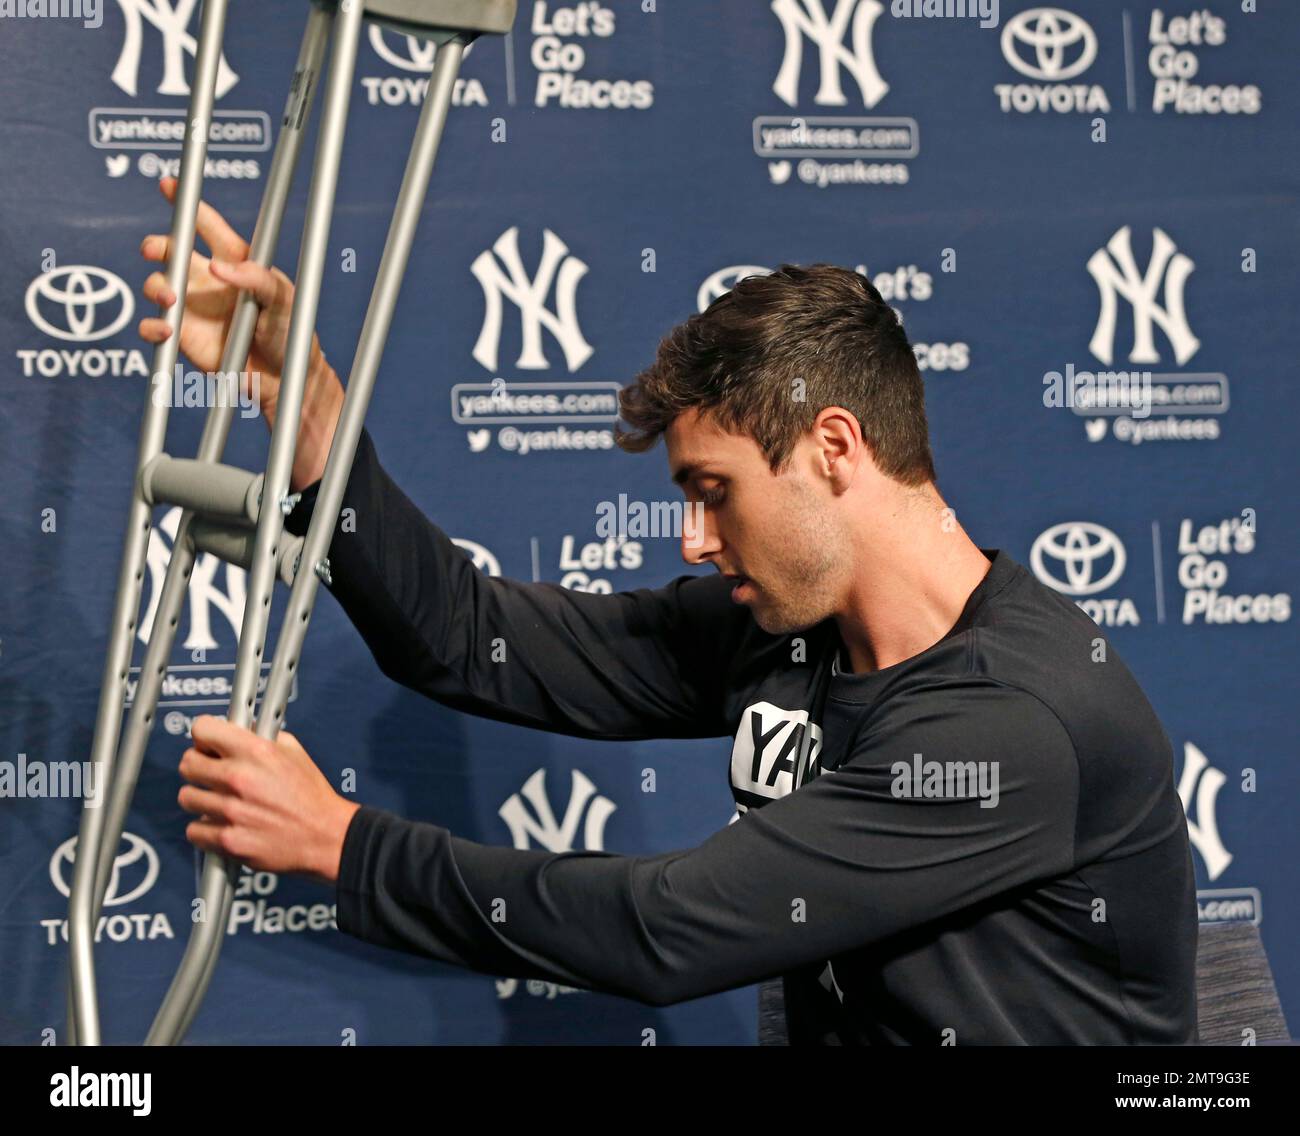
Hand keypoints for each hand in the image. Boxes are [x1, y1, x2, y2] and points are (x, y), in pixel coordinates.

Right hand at [137, 177, 343, 489]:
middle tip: (157, 249)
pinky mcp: (183, 336)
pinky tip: (166, 329)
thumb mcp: (284, 299)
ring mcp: (192, 307)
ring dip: (156, 287)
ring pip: (156, 284)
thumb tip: (220, 267)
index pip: (205, 225)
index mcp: (233, 261)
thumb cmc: (289, 332)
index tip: (169, 185)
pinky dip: (152, 326)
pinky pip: (154, 326)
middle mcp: (206, 280)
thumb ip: (257, 278)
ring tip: (172, 299)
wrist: (284, 377)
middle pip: (169, 250)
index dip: (186, 203)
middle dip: (157, 244)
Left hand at [178, 714, 359, 884]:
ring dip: (201, 800)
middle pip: (187, 764)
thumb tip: (236, 730)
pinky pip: (194, 830)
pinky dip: (205, 829)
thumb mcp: (293, 751)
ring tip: (220, 802)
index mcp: (256, 752)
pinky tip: (223, 824)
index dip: (204, 736)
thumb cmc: (311, 796)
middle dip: (198, 767)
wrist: (324, 836)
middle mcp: (240, 778)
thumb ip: (261, 737)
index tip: (207, 744)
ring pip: (187, 797)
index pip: (202, 729)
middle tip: (211, 774)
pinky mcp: (228, 840)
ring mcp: (231, 811)